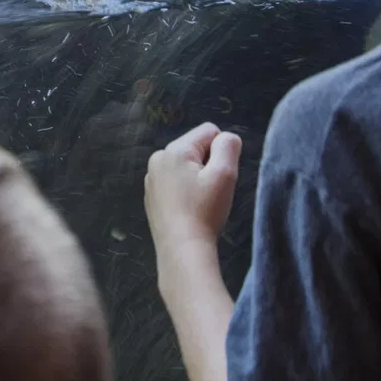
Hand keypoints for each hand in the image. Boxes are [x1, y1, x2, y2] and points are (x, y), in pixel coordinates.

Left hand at [144, 122, 242, 256]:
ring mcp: (151, 179)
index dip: (223, 151)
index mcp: (174, 149)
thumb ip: (228, 147)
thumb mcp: (225, 174)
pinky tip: (190, 210)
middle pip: (196, 148)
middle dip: (208, 164)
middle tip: (211, 191)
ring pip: (186, 166)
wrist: (182, 249)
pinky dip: (186, 192)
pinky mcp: (151, 196)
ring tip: (200, 202)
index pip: (210, 131)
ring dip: (197, 178)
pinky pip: (175, 182)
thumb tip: (226, 138)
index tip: (219, 176)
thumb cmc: (205, 211)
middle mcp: (158, 159)